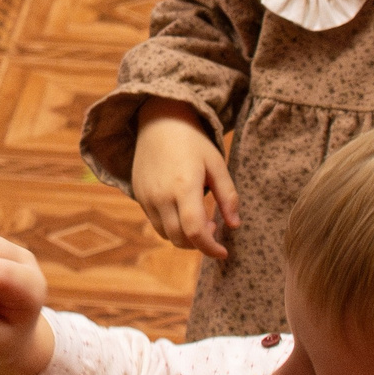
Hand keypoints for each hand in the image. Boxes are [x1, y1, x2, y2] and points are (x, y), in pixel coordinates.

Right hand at [130, 104, 237, 258]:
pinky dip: (171, 227)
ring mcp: (146, 197)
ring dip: (184, 237)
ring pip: (166, 234)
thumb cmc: (193, 141)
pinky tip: (182, 211)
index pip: (195, 232)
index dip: (210, 248)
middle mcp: (161, 196)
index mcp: (184, 187)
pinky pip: (155, 223)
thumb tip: (234, 225)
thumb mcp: (217, 164)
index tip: (224, 252)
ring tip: (199, 219)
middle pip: (179, 239)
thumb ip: (228, 196)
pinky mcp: (139, 196)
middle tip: (213, 226)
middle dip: (199, 243)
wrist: (159, 121)